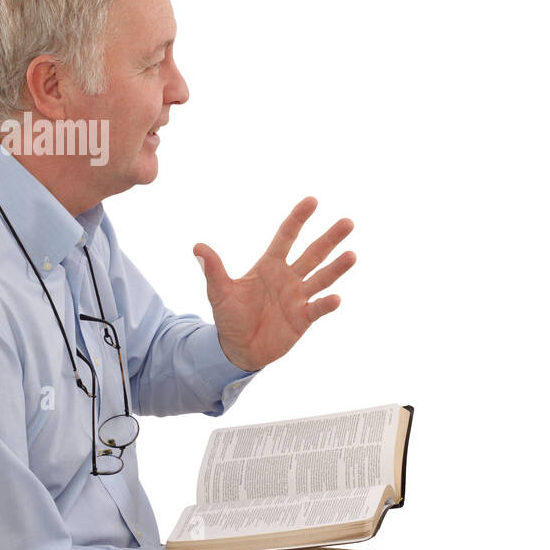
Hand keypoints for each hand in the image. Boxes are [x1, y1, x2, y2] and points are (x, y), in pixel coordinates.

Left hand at [193, 197, 354, 372]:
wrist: (238, 349)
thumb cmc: (229, 317)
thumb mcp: (219, 292)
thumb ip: (212, 269)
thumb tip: (197, 247)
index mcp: (269, 266)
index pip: (286, 237)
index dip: (298, 219)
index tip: (312, 201)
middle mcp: (288, 277)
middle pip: (313, 253)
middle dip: (330, 238)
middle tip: (348, 223)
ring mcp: (298, 298)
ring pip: (322, 278)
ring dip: (337, 267)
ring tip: (352, 255)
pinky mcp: (303, 319)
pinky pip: (317, 309)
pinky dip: (326, 304)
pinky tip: (335, 299)